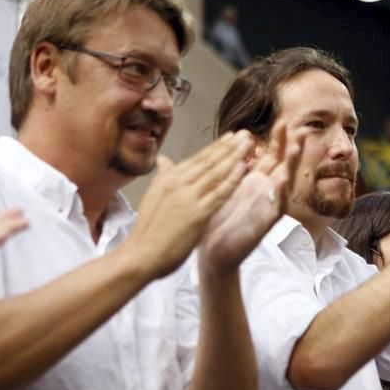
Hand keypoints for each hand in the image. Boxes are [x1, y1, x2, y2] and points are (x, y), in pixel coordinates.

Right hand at [125, 131, 253, 279]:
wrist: (140, 256)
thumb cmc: (147, 231)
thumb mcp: (153, 196)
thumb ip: (163, 177)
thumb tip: (164, 160)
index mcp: (168, 179)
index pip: (197, 159)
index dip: (216, 147)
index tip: (230, 137)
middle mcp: (178, 183)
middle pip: (209, 161)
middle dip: (229, 146)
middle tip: (246, 134)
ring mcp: (188, 198)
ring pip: (216, 173)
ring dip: (234, 157)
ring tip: (249, 145)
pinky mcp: (198, 214)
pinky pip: (220, 193)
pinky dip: (232, 179)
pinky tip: (243, 168)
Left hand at [199, 122, 305, 273]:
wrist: (212, 254)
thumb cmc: (216, 221)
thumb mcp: (220, 187)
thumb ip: (225, 166)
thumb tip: (224, 144)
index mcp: (253, 181)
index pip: (270, 156)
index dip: (277, 140)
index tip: (283, 121)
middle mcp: (264, 192)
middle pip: (282, 165)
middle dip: (291, 147)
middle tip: (300, 128)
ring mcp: (267, 207)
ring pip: (285, 183)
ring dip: (291, 165)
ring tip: (296, 148)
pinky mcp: (264, 224)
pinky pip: (277, 207)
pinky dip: (281, 194)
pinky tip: (283, 180)